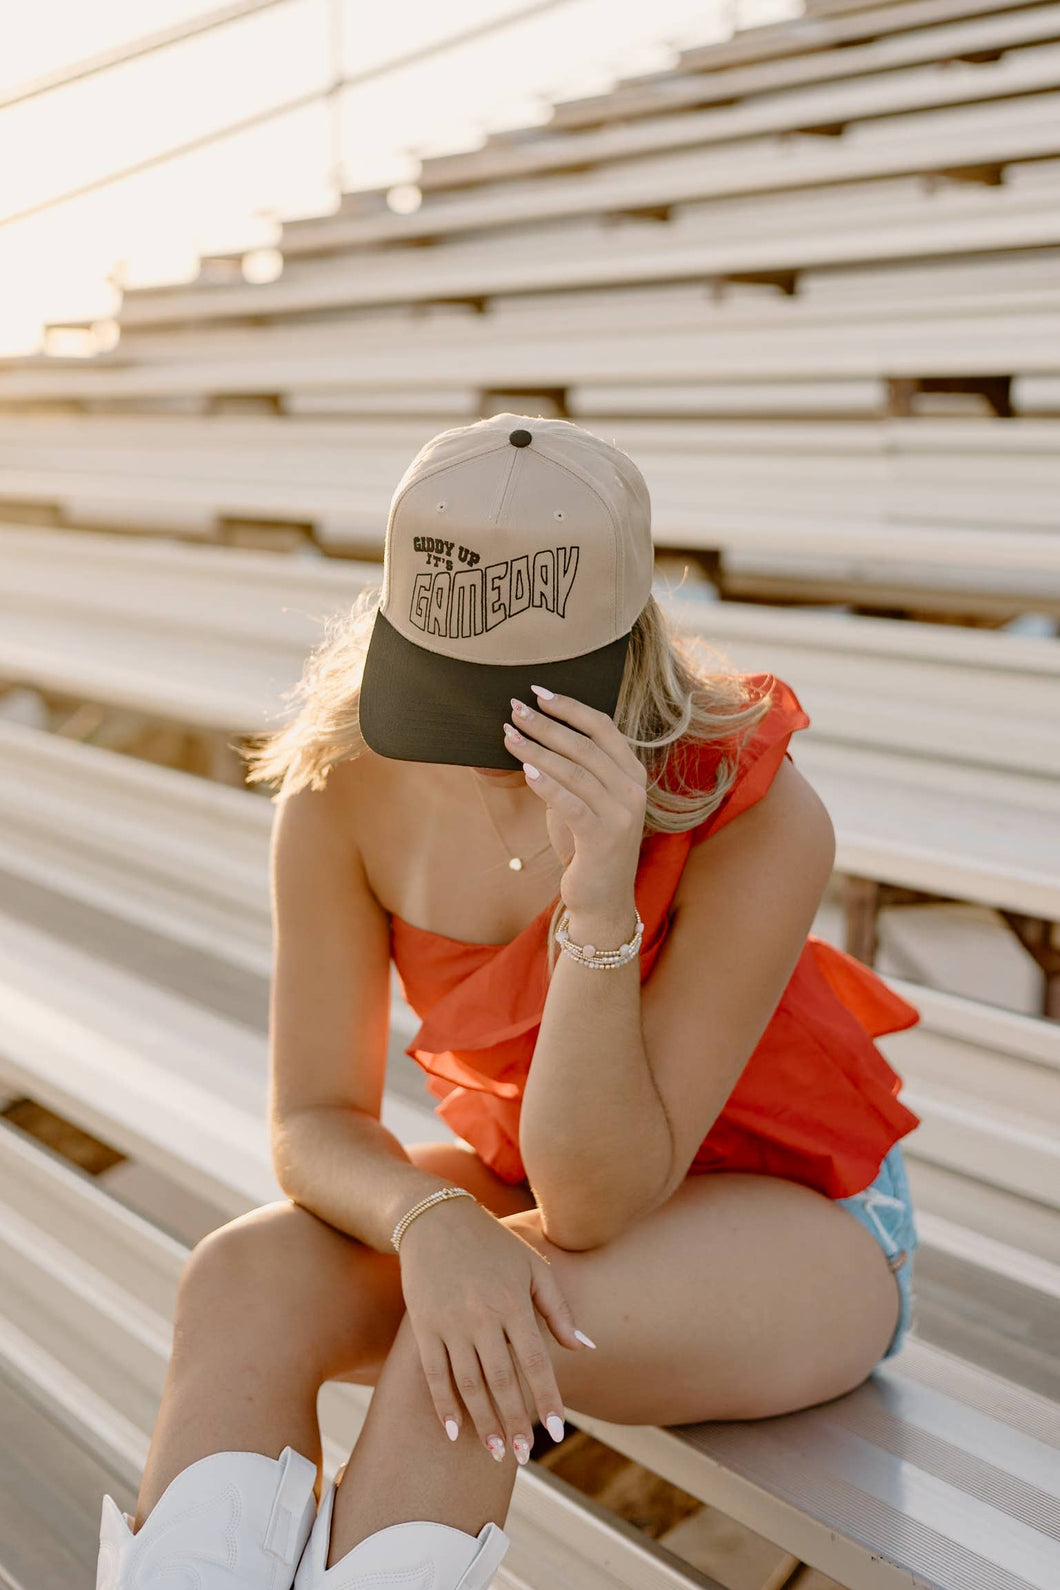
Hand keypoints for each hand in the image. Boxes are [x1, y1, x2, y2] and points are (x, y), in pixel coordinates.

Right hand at [397, 1195, 591, 1462]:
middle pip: (502, 1381)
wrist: (435, 1220)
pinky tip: (454, 1432)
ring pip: (469, 1383)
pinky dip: (444, 1405)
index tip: (558, 1431)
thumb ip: (558, 1309)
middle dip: (515, 1422)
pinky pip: (434, 1374)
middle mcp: (482, 1316)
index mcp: (513, 1302)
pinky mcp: (424, 1326)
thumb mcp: (532, 1266)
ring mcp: (450, 1323)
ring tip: (495, 1452)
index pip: (535, 1361)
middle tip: (524, 1455)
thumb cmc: (492, 1244)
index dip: (547, 1398)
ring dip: (483, 1422)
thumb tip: (585, 1347)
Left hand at [502, 687, 647, 919]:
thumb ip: (572, 770)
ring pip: (575, 770)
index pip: (603, 727)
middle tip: (514, 709)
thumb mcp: (583, 800)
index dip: (570, 707)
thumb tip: (531, 735)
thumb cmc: (587, 845)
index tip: (537, 692)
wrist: (602, 899)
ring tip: (508, 735)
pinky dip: (546, 783)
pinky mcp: (603, 837)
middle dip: (546, 724)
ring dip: (537, 748)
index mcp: (632, 774)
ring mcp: (622, 814)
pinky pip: (571, 802)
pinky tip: (524, 769)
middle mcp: (633, 790)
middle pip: (584, 744)